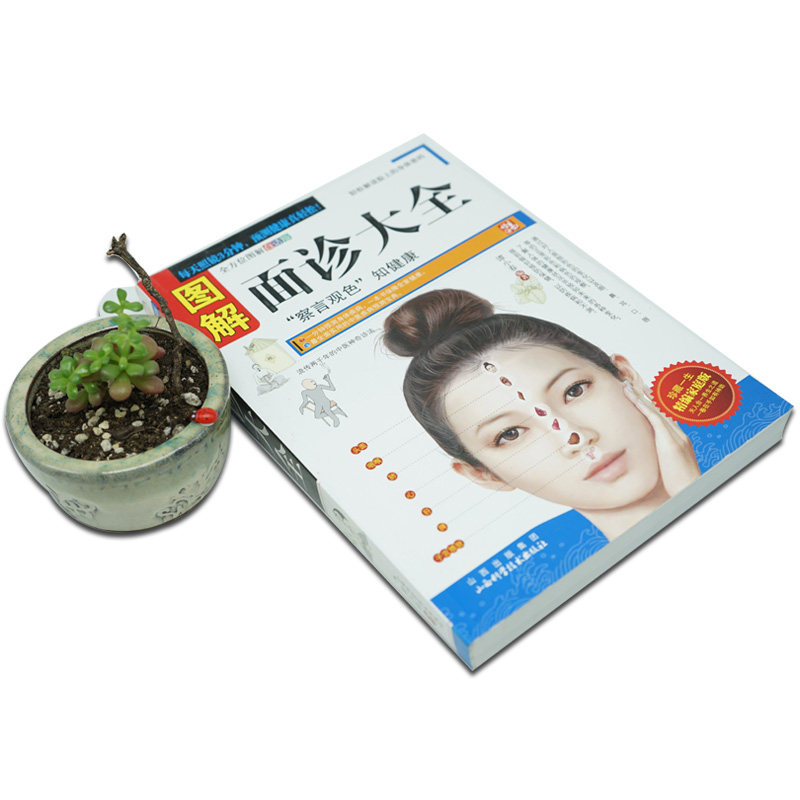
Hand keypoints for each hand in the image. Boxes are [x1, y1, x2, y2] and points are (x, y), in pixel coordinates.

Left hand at [623, 379, 700, 496]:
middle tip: (631, 382)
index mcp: (678, 438)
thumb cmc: (679, 484)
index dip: (650, 404)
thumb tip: (645, 455)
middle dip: (645, 395)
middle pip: (660, 409)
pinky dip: (644, 408)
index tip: (639, 393)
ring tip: (627, 387)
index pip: (662, 416)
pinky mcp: (671, 443)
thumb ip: (657, 456)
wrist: (690, 491)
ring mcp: (676, 437)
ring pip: (657, 411)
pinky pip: (656, 420)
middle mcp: (678, 433)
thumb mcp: (666, 465)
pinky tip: (634, 399)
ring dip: (641, 397)